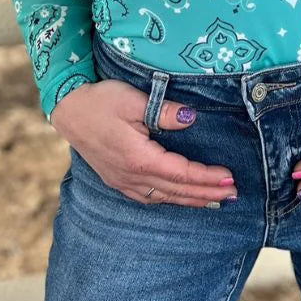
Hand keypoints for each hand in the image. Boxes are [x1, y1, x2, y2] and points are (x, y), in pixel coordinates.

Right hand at [49, 79, 236, 206]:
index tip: (229, 178)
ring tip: (214, 200)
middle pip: (175, 191)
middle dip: (206, 193)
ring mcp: (122, 181)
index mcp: (137, 158)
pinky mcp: (117, 180)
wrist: (68, 109)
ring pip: (163, 198)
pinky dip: (170, 200)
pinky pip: (148, 198)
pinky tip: (180, 198)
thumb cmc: (100, 101)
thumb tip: (191, 119)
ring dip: (190, 200)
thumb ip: (164, 111)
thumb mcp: (133, 100)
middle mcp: (130, 176)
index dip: (206, 178)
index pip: (180, 173)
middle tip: (233, 194)